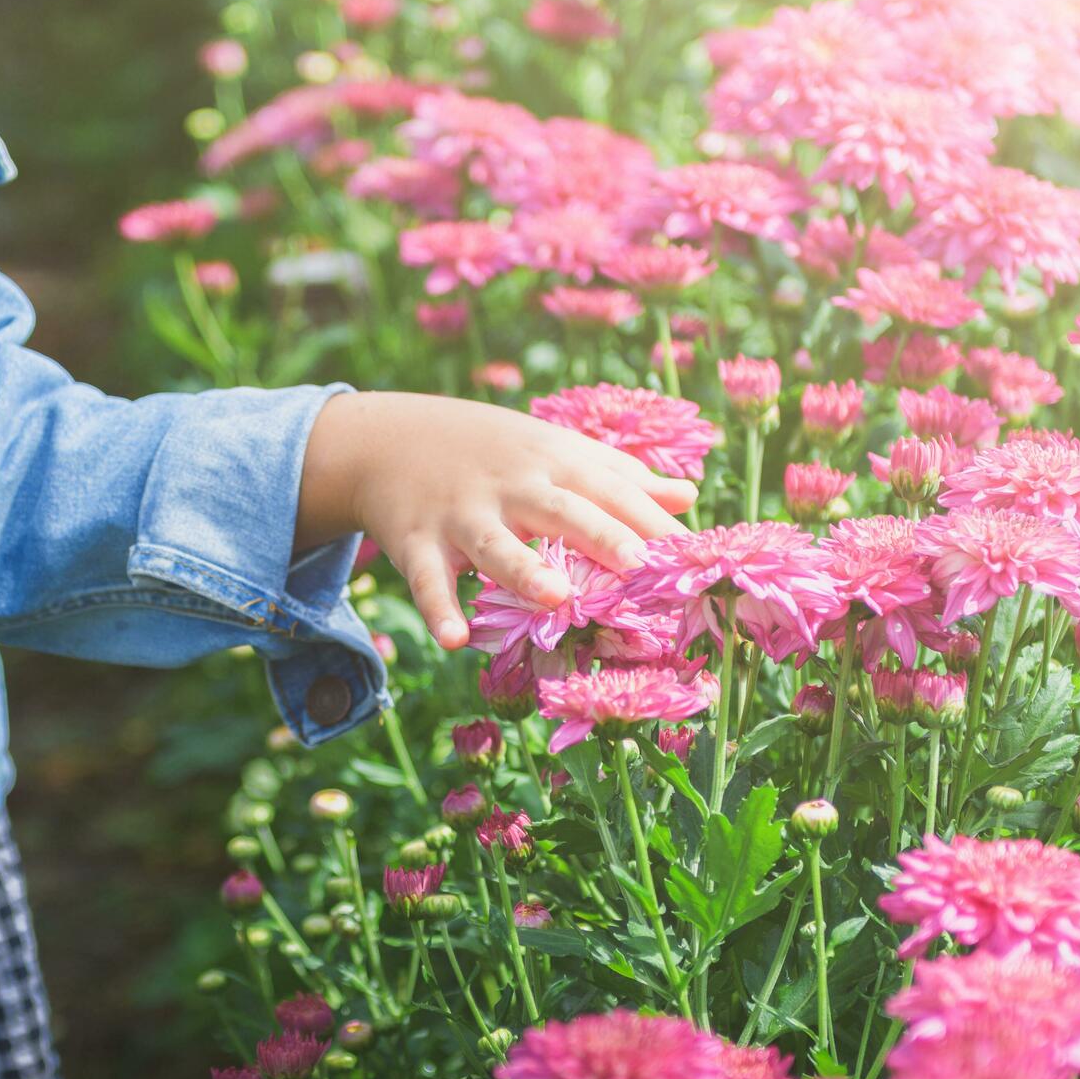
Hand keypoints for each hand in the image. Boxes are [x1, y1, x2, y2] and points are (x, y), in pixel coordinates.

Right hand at [295, 391, 697, 649]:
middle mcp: (511, 486)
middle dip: (600, 535)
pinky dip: (439, 609)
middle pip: (561, 510)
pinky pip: (429, 579)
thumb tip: (689, 497)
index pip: (609, 489)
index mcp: (553, 462)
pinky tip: (453, 640)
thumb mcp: (554, 449)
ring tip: (555, 597)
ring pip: (495, 544)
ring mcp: (462, 514)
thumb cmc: (492, 451)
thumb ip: (620, 475)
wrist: (388, 438)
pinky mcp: (417, 542)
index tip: (691, 555)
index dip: (649, 521)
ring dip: (523, 569)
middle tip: (640, 566)